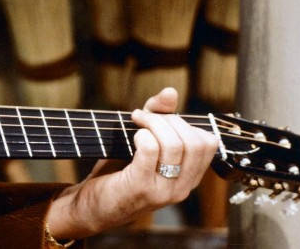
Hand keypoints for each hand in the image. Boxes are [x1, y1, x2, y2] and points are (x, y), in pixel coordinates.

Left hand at [44, 87, 218, 238]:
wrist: (91, 207)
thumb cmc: (118, 172)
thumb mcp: (142, 142)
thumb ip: (158, 117)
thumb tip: (170, 92)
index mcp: (188, 177)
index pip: (208, 144)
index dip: (186, 122)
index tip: (161, 117)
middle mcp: (182, 187)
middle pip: (195, 142)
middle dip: (169, 120)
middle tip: (144, 117)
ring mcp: (164, 190)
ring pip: (175, 145)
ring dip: (153, 123)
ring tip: (136, 121)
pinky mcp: (142, 188)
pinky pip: (151, 150)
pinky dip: (142, 135)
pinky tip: (132, 136)